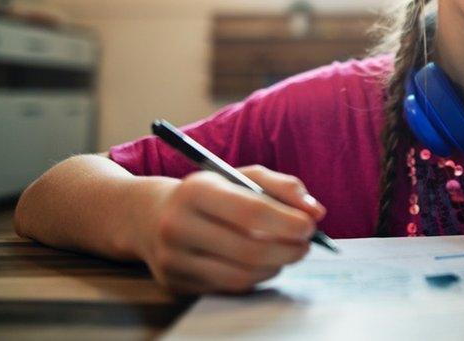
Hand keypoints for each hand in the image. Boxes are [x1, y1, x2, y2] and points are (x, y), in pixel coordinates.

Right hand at [138, 165, 325, 293]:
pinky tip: (264, 264)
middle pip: (249, 250)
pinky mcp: (177, 283)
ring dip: (276, 266)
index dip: (287, 222)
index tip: (310, 226)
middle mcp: (179, 226)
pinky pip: (230, 287)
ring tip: (287, 252)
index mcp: (196, 191)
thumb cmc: (208, 193)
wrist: (149, 216)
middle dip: (288, 250)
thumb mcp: (240, 176)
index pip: (251, 212)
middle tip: (306, 244)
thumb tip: (315, 211)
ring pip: (242, 275)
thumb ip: (282, 186)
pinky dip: (257, 277)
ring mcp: (175, 259)